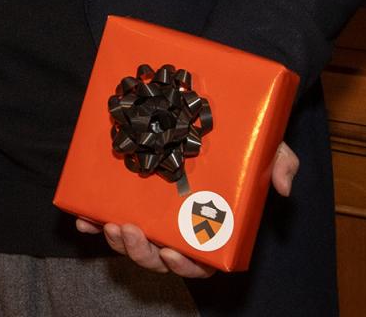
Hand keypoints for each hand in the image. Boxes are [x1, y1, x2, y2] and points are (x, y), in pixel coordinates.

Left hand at [73, 142, 299, 276]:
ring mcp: (152, 208)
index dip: (186, 265)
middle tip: (129, 231)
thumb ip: (278, 162)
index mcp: (210, 221)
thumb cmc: (240, 134)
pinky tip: (83, 218)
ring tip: (109, 224)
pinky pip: (107, 212)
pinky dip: (93, 220)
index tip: (171, 254)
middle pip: (161, 255)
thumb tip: (282, 187)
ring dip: (119, 241)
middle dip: (142, 253)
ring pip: (134, 240)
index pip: (201, 259)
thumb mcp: (266, 144)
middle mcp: (179, 221)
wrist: (208, 100)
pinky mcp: (128, 189)